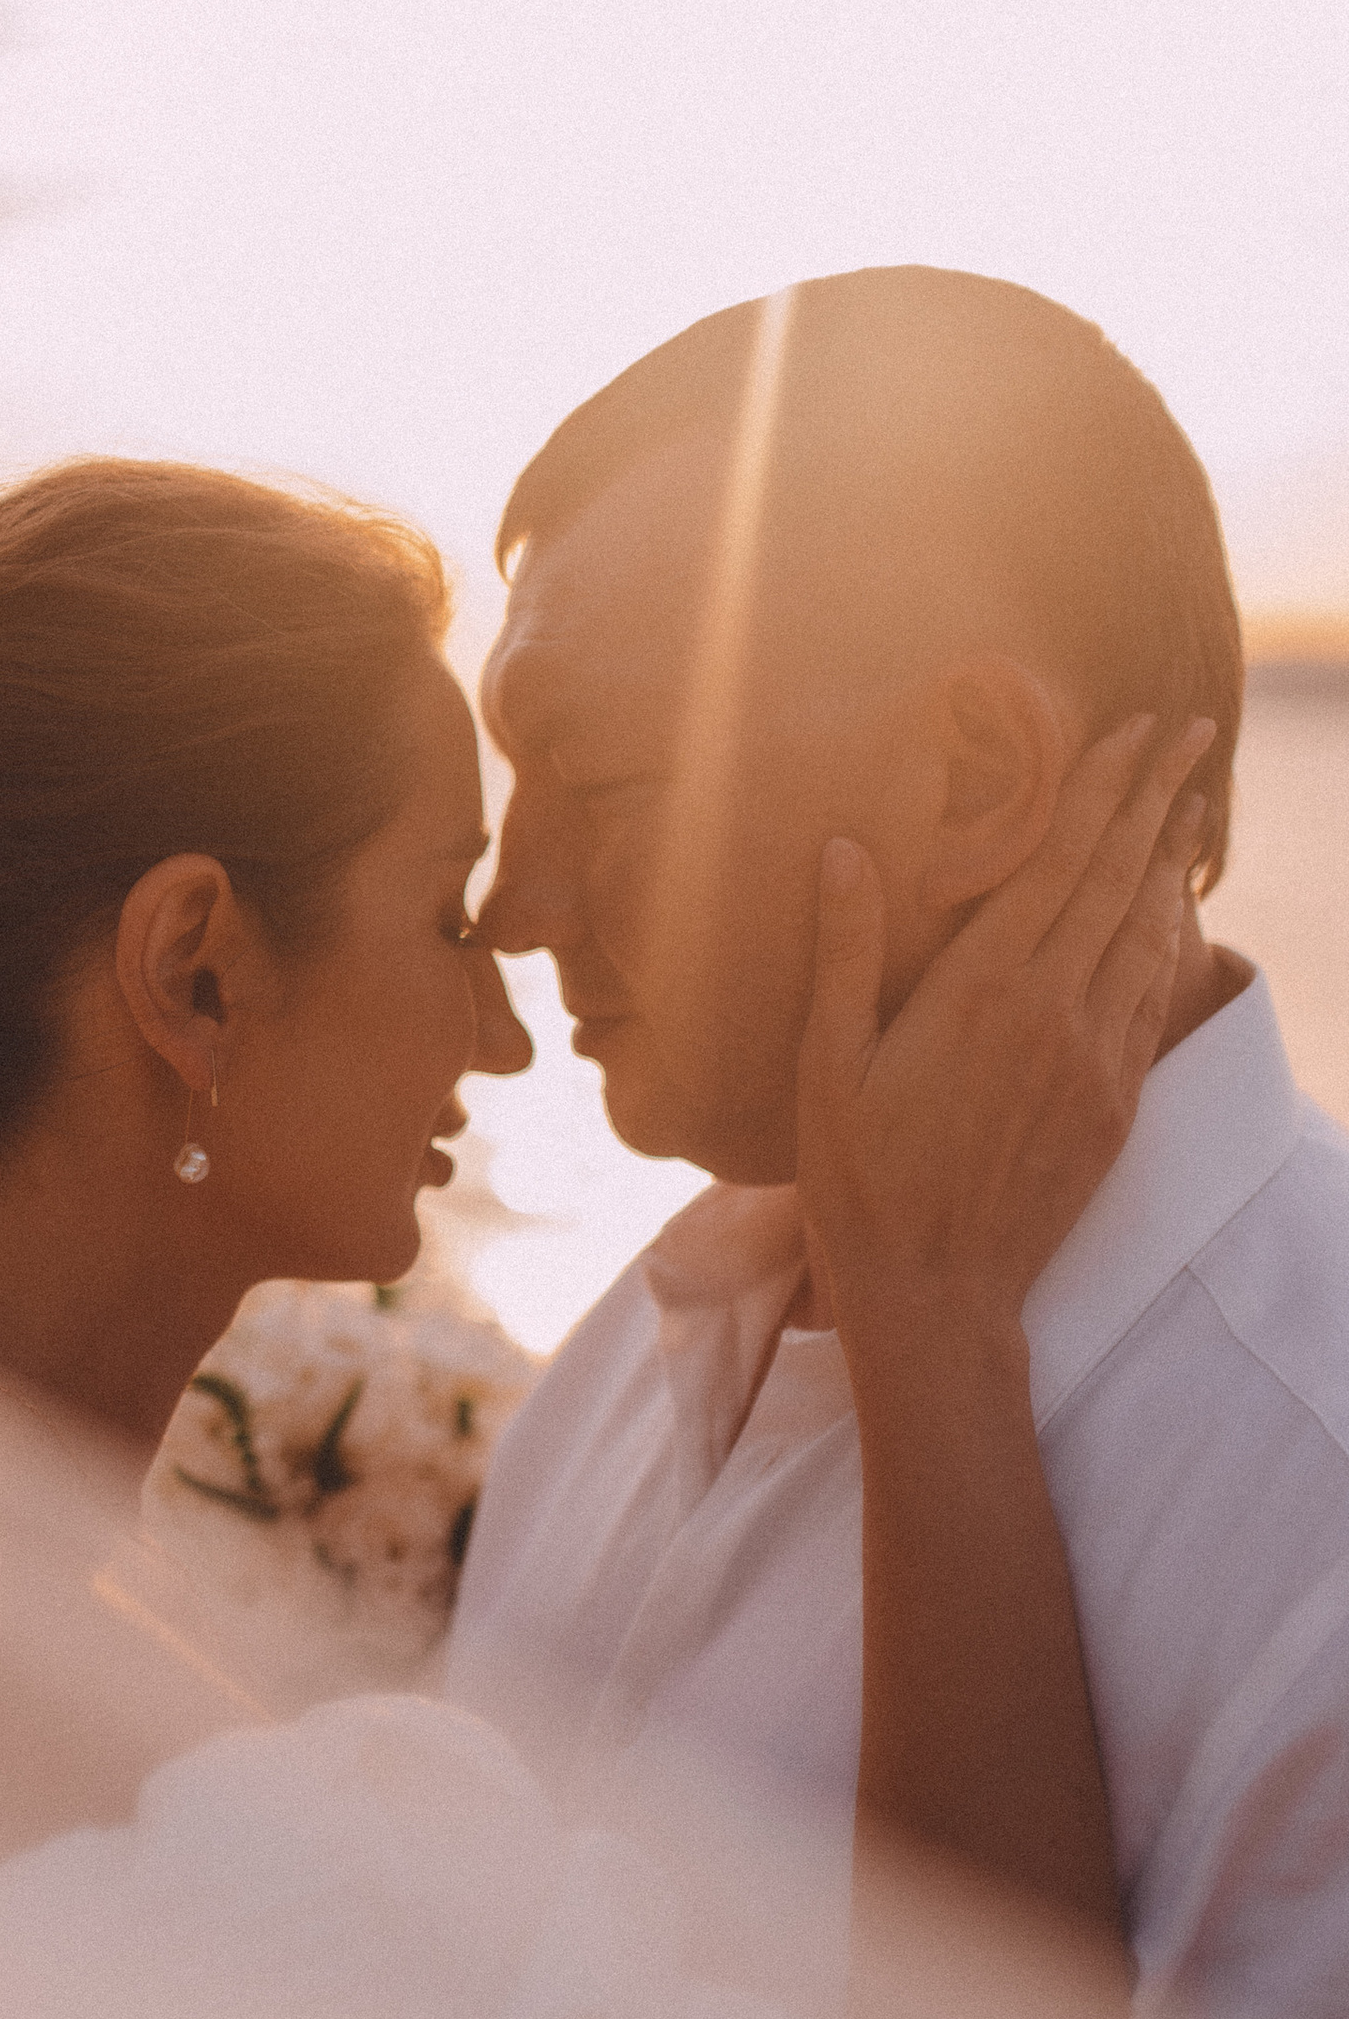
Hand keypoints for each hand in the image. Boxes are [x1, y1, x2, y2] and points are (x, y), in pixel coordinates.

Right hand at [796, 711, 1211, 1348]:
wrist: (936, 1292)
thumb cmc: (860, 1180)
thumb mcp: (828, 1064)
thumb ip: (847, 953)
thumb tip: (844, 849)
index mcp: (982, 988)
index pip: (1057, 858)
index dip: (1098, 786)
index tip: (1132, 726)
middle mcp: (1054, 1010)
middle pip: (1119, 878)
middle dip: (1154, 796)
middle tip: (1189, 731)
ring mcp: (1096, 1057)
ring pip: (1149, 933)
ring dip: (1170, 860)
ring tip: (1189, 804)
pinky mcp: (1115, 1101)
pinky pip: (1154, 997)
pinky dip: (1170, 938)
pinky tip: (1172, 912)